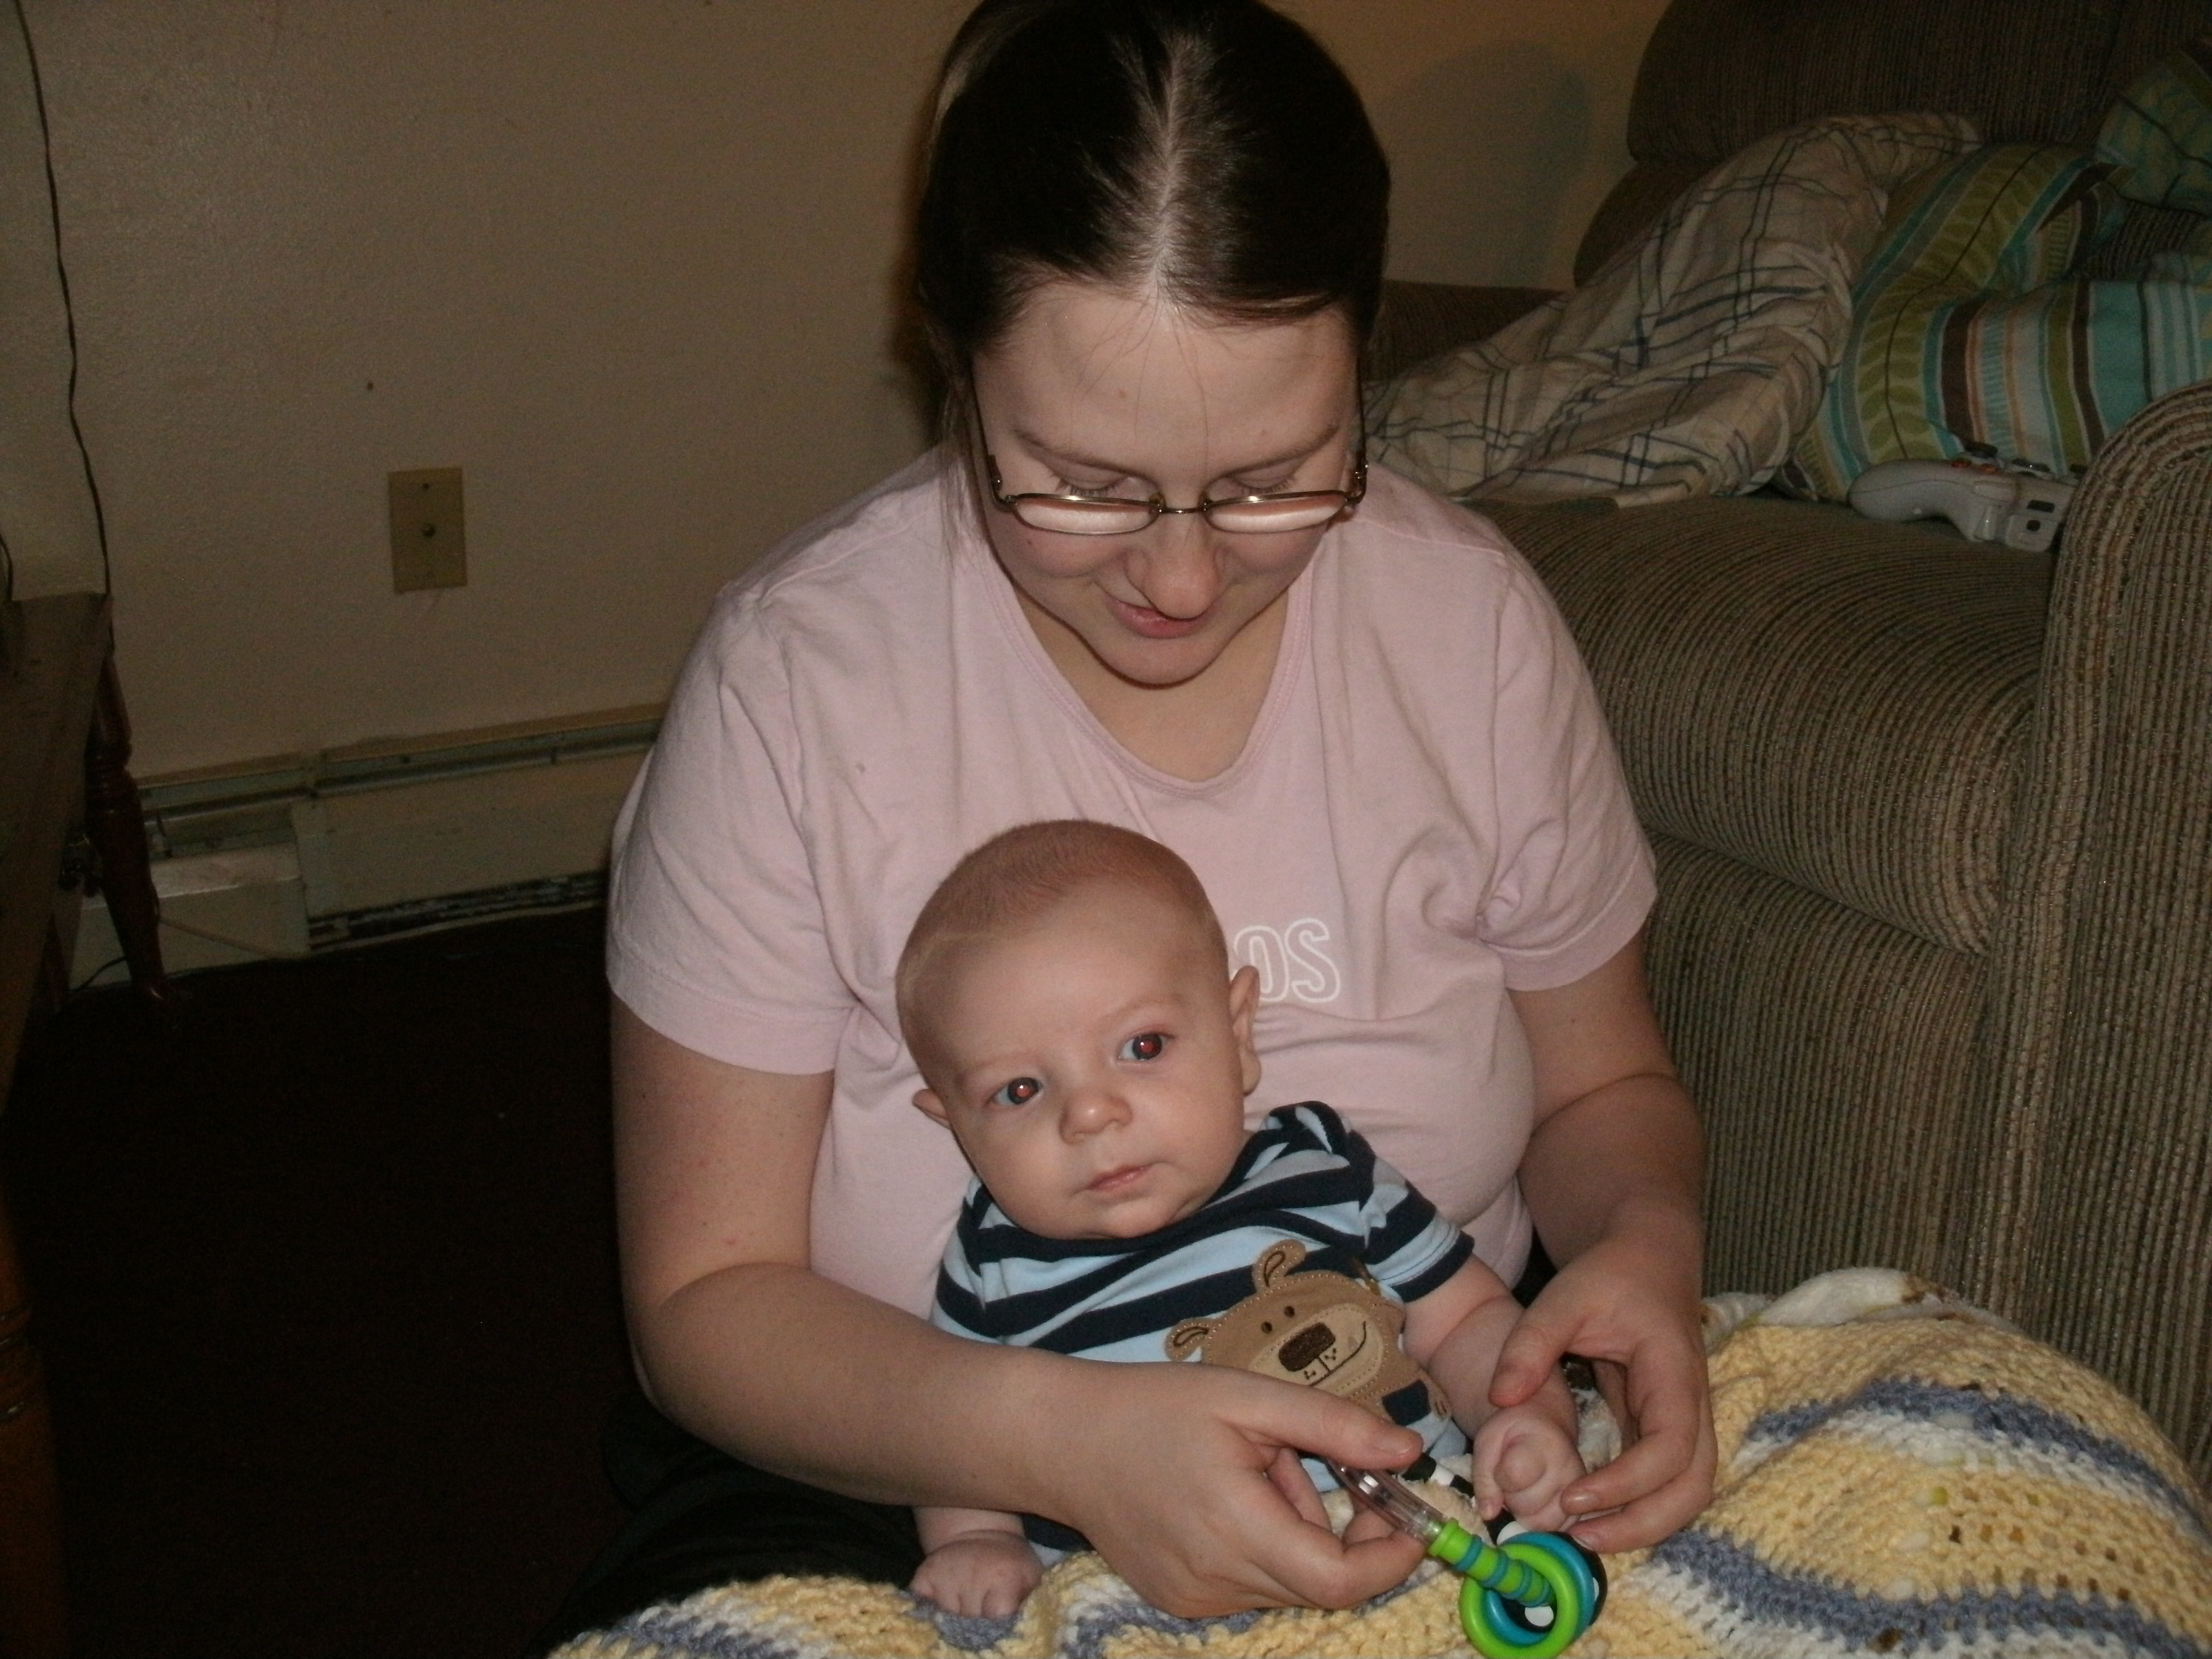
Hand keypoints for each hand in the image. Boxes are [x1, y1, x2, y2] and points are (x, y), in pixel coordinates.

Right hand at [911, 1533, 1044, 1617]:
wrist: (981, 1533)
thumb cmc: (1010, 1564)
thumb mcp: (1031, 1578)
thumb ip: (1030, 1604)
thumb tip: (1025, 1632)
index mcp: (1003, 1577)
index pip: (999, 1616)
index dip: (1000, 1621)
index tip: (1002, 1618)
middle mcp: (971, 1575)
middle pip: (971, 1622)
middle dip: (978, 1623)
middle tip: (984, 1612)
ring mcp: (944, 1576)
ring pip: (947, 1619)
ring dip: (955, 1618)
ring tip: (967, 1605)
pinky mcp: (924, 1576)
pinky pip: (923, 1607)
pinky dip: (931, 1612)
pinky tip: (945, 1603)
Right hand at [1033, 1358, 1427, 1616]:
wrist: (1064, 1440)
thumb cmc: (1154, 1406)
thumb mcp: (1248, 1397)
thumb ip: (1334, 1426)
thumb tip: (1410, 1454)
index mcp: (1233, 1525)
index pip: (1339, 1582)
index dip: (1390, 1558)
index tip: (1409, 1516)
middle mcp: (1214, 1579)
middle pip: (1319, 1585)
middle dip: (1345, 1534)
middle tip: (1315, 1464)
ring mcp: (1194, 1599)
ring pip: (1287, 1585)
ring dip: (1300, 1537)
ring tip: (1259, 1470)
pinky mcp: (1180, 1603)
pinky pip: (1251, 1588)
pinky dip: (1263, 1549)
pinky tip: (1229, 1499)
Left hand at [1472, 1405, 1582, 1532]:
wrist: (1545, 1431)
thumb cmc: (1513, 1435)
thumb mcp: (1488, 1442)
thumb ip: (1484, 1477)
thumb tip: (1489, 1514)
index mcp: (1544, 1445)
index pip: (1515, 1475)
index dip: (1499, 1478)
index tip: (1501, 1467)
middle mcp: (1569, 1470)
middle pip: (1527, 1507)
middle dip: (1511, 1500)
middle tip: (1512, 1482)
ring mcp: (1580, 1494)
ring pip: (1542, 1525)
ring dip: (1525, 1516)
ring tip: (1524, 1493)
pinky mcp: (1583, 1511)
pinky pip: (1556, 1532)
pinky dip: (1539, 1526)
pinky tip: (1535, 1506)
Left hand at [1486, 1234, 1714, 1551]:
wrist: (1648, 1258)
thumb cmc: (1611, 1275)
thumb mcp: (1565, 1296)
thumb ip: (1531, 1344)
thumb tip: (1501, 1399)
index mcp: (1673, 1374)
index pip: (1670, 1449)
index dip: (1627, 1483)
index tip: (1574, 1498)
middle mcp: (1690, 1406)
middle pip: (1692, 1488)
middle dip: (1643, 1524)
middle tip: (1580, 1539)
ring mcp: (1683, 1421)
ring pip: (1686, 1492)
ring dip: (1643, 1523)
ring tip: (1582, 1537)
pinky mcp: (1663, 1428)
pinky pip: (1663, 1481)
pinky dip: (1635, 1506)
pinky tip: (1589, 1515)